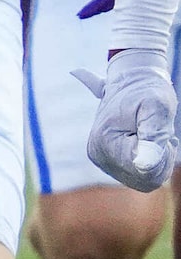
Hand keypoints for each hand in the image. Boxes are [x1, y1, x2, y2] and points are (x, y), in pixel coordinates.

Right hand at [79, 47, 176, 190]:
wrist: (131, 78)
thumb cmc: (148, 91)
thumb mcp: (157, 108)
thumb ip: (153, 137)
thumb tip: (143, 166)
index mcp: (105, 142)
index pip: (145, 171)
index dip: (161, 154)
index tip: (159, 131)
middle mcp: (97, 154)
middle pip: (144, 179)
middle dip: (159, 159)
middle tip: (156, 132)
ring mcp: (100, 158)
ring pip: (142, 179)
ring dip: (155, 160)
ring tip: (150, 134)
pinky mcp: (106, 160)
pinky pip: (137, 176)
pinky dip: (148, 162)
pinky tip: (144, 140)